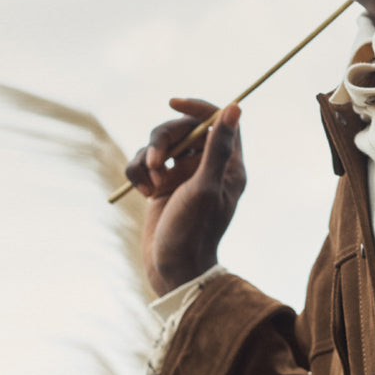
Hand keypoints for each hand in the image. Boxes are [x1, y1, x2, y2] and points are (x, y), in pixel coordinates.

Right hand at [126, 98, 245, 295]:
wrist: (172, 270)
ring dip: (149, 159)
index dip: (197, 107)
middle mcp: (208, 165)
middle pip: (184, 128)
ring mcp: (184, 175)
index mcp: (229, 164)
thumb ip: (218, 148)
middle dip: (165, 140)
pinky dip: (139, 172)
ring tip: (150, 184)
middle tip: (156, 162)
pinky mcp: (162, 184)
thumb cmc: (194, 231)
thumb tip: (235, 107)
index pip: (217, 120)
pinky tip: (143, 193)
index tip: (174, 103)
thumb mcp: (205, 187)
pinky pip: (146, 162)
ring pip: (161, 144)